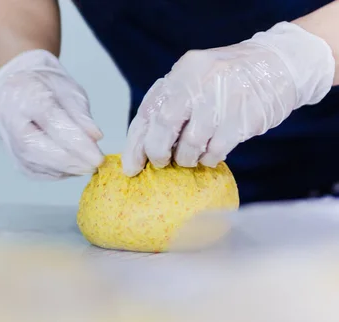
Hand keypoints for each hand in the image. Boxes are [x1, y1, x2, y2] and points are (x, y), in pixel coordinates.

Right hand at [0, 50, 103, 179]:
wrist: (19, 85)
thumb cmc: (47, 85)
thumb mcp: (70, 90)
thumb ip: (81, 115)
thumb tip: (94, 138)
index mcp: (25, 95)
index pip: (51, 122)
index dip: (76, 143)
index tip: (98, 158)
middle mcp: (9, 119)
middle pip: (38, 149)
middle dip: (71, 161)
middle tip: (95, 165)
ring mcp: (8, 140)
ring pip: (36, 164)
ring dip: (65, 169)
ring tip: (86, 164)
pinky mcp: (12, 156)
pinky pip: (35, 171)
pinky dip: (56, 173)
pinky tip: (71, 167)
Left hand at [122, 22, 334, 175]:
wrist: (278, 65)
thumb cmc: (226, 79)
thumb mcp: (194, 78)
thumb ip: (170, 103)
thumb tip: (142, 145)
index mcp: (182, 72)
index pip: (148, 111)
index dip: (136, 144)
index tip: (131, 167)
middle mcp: (200, 83)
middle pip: (165, 125)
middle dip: (158, 152)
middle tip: (161, 163)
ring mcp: (223, 100)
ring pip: (191, 144)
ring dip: (187, 158)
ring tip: (190, 156)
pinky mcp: (243, 119)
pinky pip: (216, 151)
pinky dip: (209, 158)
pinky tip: (210, 154)